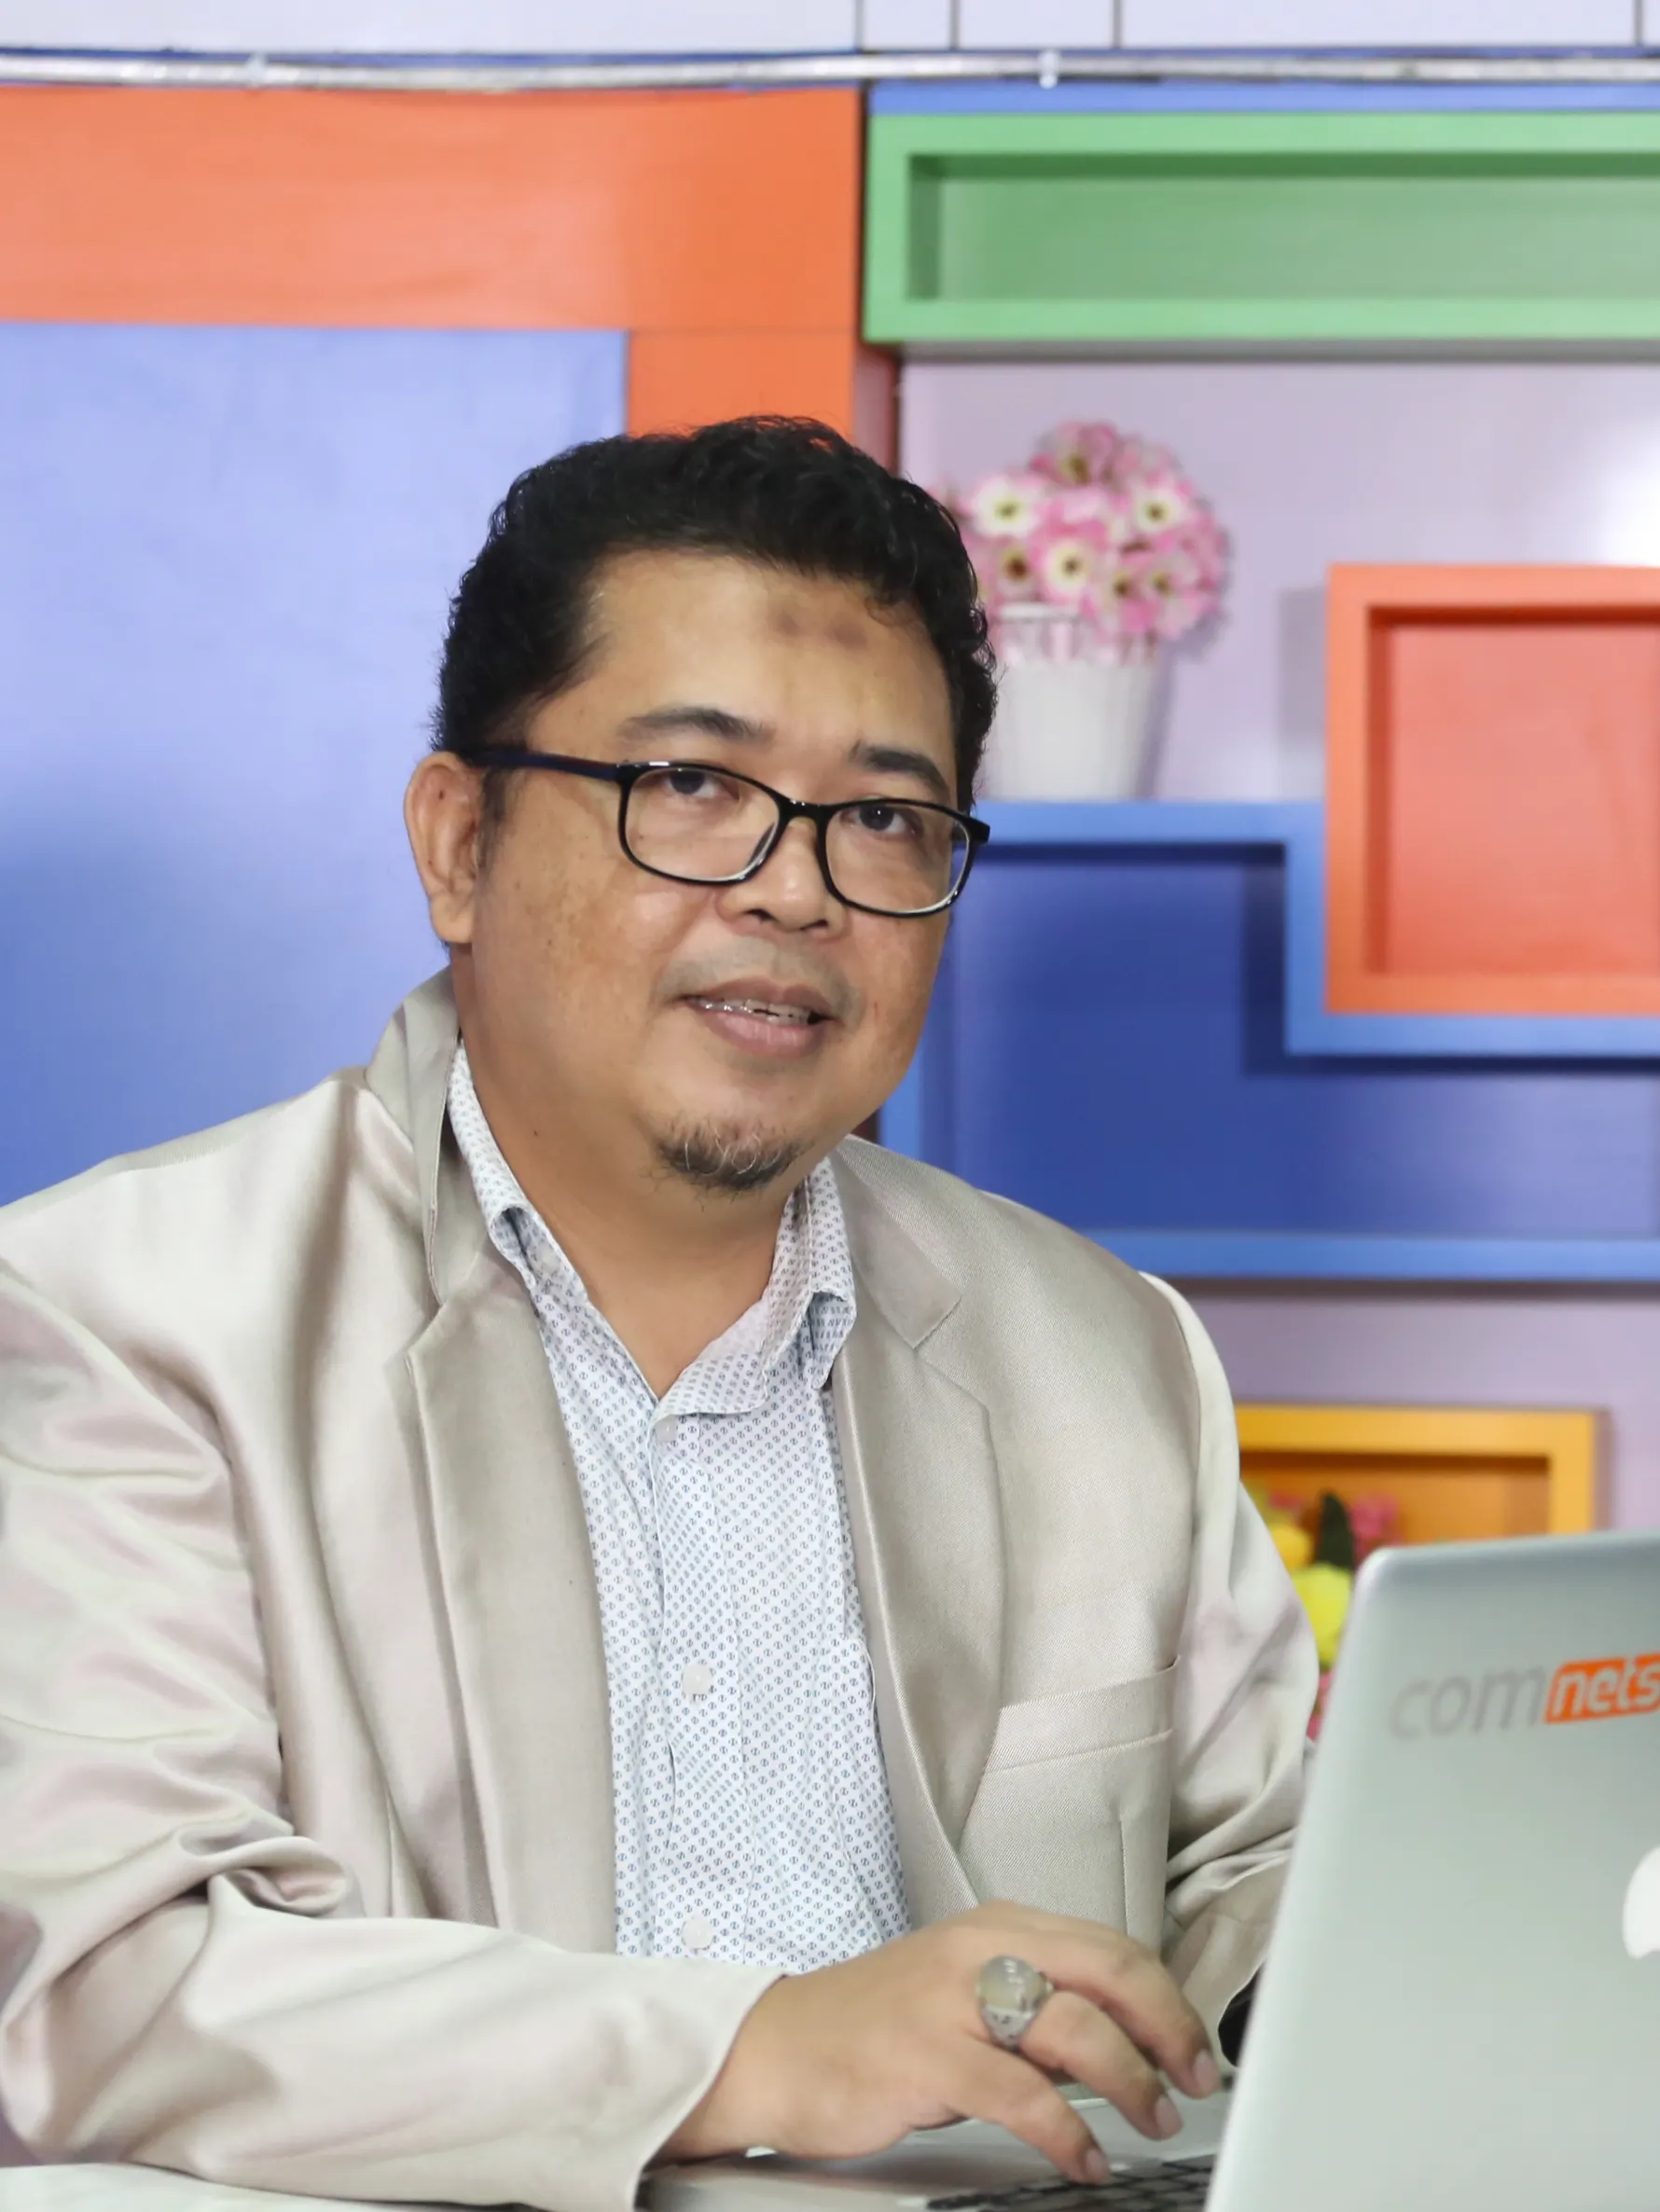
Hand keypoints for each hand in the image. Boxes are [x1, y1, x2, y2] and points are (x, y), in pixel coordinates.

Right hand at [661, 1901, 1220, 2183]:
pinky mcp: (926, 2055)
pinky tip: (1084, 2160)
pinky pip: (1020, 2096)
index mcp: (999, 1926)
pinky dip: (1066, 2134)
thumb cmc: (876, 2027)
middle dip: (1168, 2029)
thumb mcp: (966, 1994)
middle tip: (1197, 2079)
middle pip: (1108, 1973)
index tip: (1197, 2046)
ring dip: (1131, 2083)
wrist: (776, 2048)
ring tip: (1152, 2121)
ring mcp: (952, 1998)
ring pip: (1074, 2029)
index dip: (1167, 1998)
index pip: (1110, 1947)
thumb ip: (1038, 2009)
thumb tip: (1124, 2043)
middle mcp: (981, 1947)